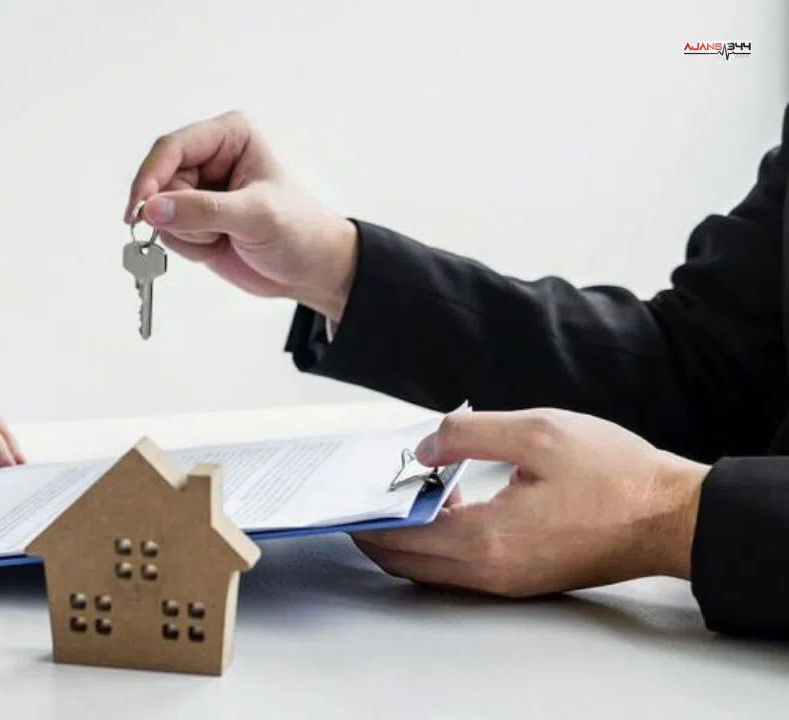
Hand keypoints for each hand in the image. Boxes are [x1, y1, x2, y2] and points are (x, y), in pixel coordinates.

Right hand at [126, 110, 358, 321]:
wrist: (311, 270)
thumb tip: (154, 208)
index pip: (172, 147)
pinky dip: (188, 246)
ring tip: (222, 237)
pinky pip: (167, 231)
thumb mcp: (256, 216)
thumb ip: (203, 211)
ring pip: (159, 210)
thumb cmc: (300, 231)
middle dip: (178, 214)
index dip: (150, 177)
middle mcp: (210, 157)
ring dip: (186, 233)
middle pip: (160, 181)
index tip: (140, 208)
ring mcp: (199, 189)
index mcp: (230, 136)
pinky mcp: (193, 218)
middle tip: (212, 232)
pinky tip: (217, 245)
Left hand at [352, 409, 708, 596]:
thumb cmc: (615, 474)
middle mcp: (491, 571)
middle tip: (361, 497)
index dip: (366, 517)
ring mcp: (508, 581)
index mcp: (488, 539)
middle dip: (377, 531)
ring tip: (403, 492)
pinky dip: (439, 542)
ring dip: (409, 537)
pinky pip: (461, 568)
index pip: (400, 538)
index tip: (347, 495)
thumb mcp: (537, 431)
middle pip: (407, 562)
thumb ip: (468, 434)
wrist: (671, 515)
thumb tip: (422, 449)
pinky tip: (446, 504)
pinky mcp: (523, 579)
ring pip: (433, 568)